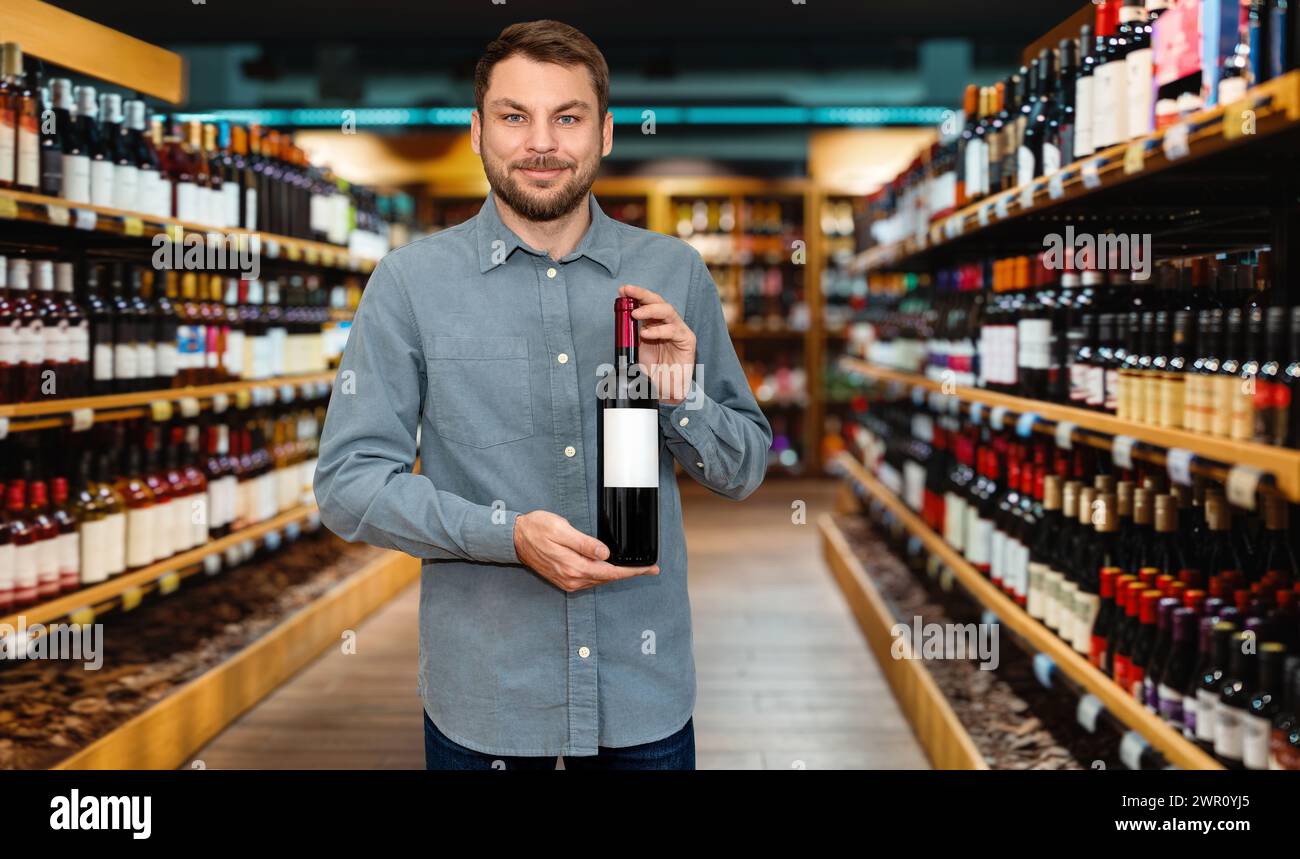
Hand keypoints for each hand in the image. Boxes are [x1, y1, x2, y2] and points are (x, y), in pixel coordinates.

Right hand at [513, 510, 659, 591]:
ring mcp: (568, 581)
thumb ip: (584, 543)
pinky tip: (610, 568)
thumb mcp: (561, 529)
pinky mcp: (564, 579)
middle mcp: (572, 578)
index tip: (650, 569)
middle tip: (649, 568)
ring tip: (635, 568)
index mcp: (574, 566)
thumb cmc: (536, 529)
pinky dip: (604, 575)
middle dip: (630, 573)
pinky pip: (590, 580)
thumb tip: (605, 554)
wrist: (514, 539)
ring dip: (617, 575)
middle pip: (608, 579)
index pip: (611, 572)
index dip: (633, 572)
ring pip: (600, 580)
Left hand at [619, 284, 695, 404]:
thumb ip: (630, 335)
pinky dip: (659, 331)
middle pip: (659, 302)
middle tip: (628, 291)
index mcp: (656, 324)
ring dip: (650, 310)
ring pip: (668, 311)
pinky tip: (646, 334)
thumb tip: (618, 320)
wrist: (665, 391)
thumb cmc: (652, 372)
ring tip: (635, 314)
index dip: (636, 295)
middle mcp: (668, 324)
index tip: (622, 290)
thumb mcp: (636, 350)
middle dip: (642, 295)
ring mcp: (679, 331)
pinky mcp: (687, 341)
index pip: (648, 304)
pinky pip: (674, 330)